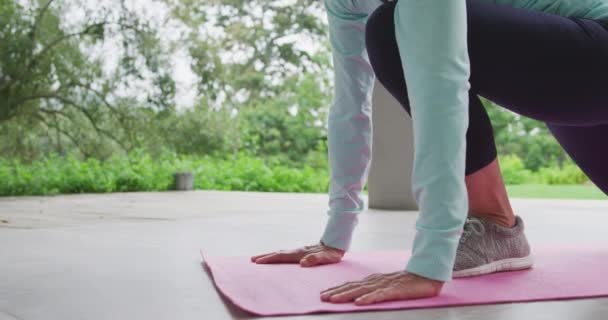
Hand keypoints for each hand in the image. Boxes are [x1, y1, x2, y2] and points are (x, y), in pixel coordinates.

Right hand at [250, 241, 344, 266]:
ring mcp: (298, 251)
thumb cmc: (332, 254)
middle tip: (252, 260)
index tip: (258, 262)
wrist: (336, 243)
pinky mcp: (301, 252)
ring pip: (281, 253)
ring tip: (258, 259)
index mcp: (300, 254)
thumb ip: (315, 259)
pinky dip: (277, 256)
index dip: (269, 259)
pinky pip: (285, 255)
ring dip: (269, 256)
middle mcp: (297, 251)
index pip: (281, 257)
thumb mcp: (327, 258)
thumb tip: (303, 263)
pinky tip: (275, 258)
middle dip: (265, 257)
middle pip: (278, 254)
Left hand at [320, 271, 442, 305]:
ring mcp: (385, 285)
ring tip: (334, 300)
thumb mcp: (386, 285)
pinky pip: (380, 295)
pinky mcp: (395, 290)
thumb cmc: (407, 282)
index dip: (337, 289)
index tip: (324, 294)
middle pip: (353, 287)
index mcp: (373, 280)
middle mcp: (376, 281)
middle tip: (322, 297)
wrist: (426, 275)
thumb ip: (374, 289)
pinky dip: (368, 299)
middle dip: (336, 292)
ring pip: (362, 291)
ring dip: (346, 295)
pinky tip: (359, 303)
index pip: (352, 284)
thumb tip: (359, 296)